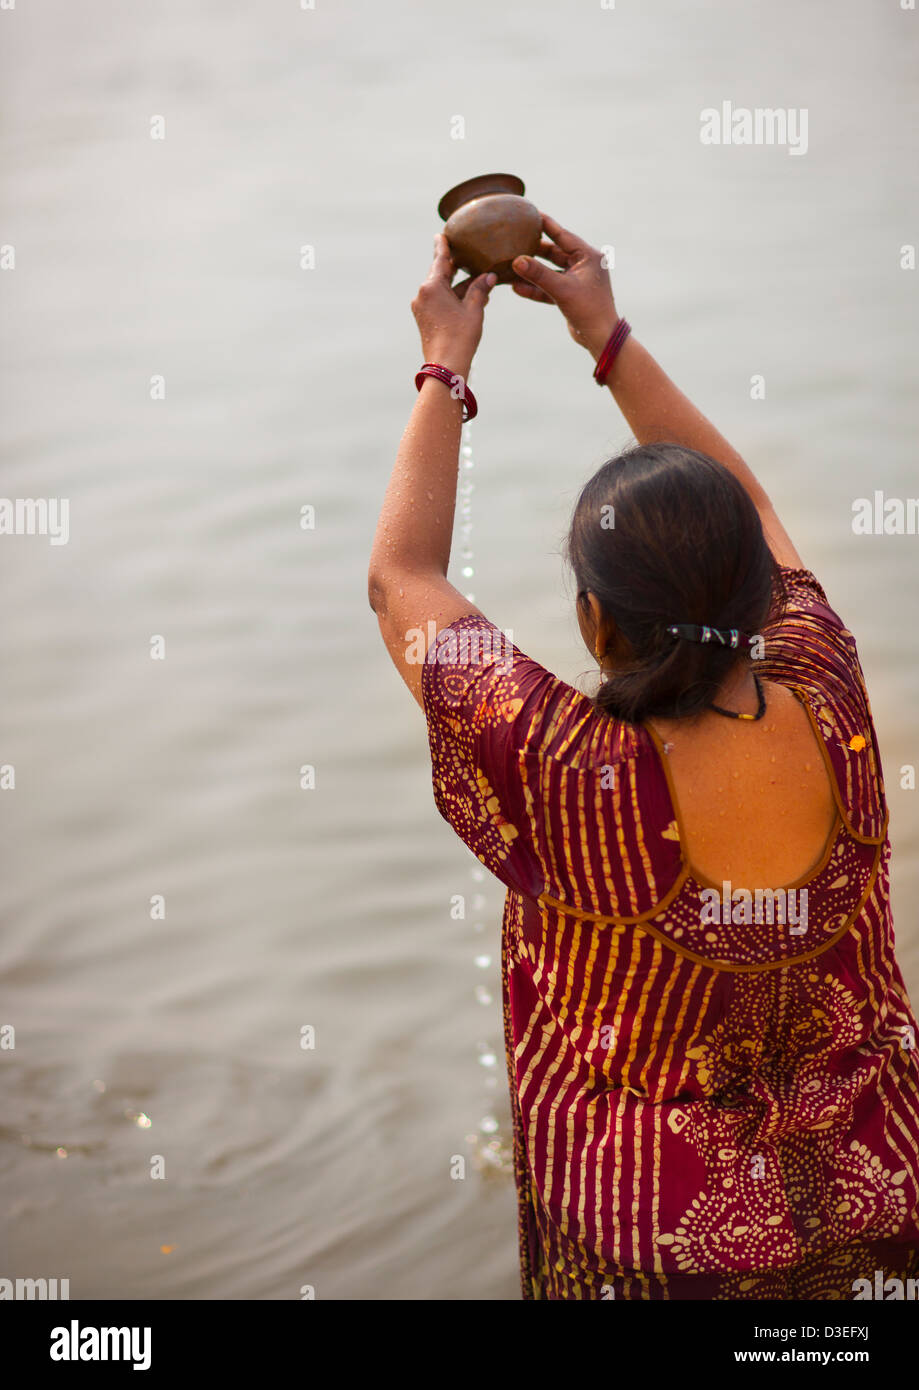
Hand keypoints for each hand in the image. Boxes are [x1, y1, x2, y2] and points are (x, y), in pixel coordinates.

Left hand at [411, 234, 495, 376]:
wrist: (445, 366)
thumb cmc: (460, 337)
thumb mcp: (474, 310)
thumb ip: (479, 289)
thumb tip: (489, 276)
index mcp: (432, 286)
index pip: (439, 259)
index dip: (442, 245)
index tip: (441, 234)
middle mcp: (423, 294)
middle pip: (440, 274)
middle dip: (454, 266)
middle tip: (463, 254)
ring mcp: (421, 307)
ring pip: (441, 288)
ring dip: (457, 284)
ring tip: (475, 279)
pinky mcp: (424, 319)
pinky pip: (439, 301)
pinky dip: (452, 296)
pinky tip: (467, 297)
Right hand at [511, 213, 618, 355]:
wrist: (600, 337)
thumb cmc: (588, 310)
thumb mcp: (561, 289)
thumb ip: (538, 274)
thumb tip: (516, 261)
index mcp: (588, 256)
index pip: (563, 235)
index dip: (546, 225)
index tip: (531, 213)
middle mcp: (584, 265)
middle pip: (554, 252)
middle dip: (535, 249)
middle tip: (516, 240)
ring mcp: (577, 281)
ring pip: (550, 271)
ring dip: (533, 271)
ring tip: (512, 265)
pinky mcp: (571, 295)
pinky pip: (550, 288)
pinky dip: (536, 288)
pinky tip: (517, 288)